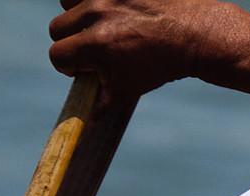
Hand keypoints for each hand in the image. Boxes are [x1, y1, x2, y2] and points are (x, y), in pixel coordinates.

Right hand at [48, 0, 239, 99]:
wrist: (193, 34)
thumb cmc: (159, 66)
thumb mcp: (128, 90)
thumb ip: (101, 107)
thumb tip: (84, 128)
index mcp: (96, 44)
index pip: (57, 55)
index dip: (68, 66)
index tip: (83, 69)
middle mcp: (96, 14)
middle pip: (57, 28)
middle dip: (71, 41)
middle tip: (91, 49)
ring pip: (67, 2)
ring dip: (77, 14)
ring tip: (99, 25)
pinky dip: (93, 0)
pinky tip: (111, 10)